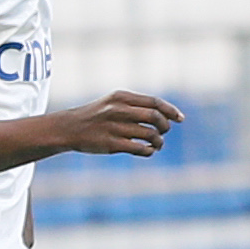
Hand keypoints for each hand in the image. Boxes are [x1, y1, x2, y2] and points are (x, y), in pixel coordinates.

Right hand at [59, 91, 184, 156]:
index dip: (170, 111)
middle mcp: (119, 110)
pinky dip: (148, 151)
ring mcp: (115, 127)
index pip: (154, 102)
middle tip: (164, 132)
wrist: (69, 128)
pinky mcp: (111, 144)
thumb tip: (164, 114)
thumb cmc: (96, 116)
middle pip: (155, 117)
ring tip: (157, 144)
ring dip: (158, 141)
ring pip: (150, 134)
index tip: (180, 118)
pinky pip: (139, 148)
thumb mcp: (113, 102)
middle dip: (165, 126)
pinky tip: (148, 151)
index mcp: (121, 97)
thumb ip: (135, 106)